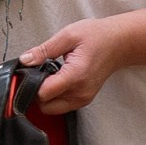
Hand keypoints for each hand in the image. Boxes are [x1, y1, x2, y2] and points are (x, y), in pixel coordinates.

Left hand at [20, 17, 137, 109]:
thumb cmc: (97, 36)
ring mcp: (83, 99)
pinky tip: (58, 80)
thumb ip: (44, 50)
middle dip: (36, 92)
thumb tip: (25, 60)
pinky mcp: (84, 100)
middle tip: (37, 73)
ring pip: (52, 108)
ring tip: (50, 75)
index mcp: (75, 76)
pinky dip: (55, 97)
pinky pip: (62, 105)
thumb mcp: (68, 36)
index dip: (30, 84)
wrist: (120, 43)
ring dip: (46, 96)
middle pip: (45, 106)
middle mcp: (80, 93)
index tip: (28, 72)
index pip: (43, 94)